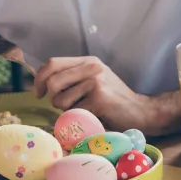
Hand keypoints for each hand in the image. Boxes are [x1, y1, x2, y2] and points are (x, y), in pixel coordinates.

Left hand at [33, 56, 151, 129]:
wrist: (141, 112)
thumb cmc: (115, 101)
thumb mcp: (95, 80)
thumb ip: (73, 77)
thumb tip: (42, 83)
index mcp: (88, 61)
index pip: (52, 63)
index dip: (39, 79)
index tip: (38, 93)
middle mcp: (92, 67)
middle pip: (53, 82)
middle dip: (52, 98)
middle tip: (63, 106)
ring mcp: (96, 82)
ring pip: (61, 100)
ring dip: (66, 111)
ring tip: (84, 111)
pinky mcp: (99, 98)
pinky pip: (73, 112)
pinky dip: (79, 119)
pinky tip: (94, 116)